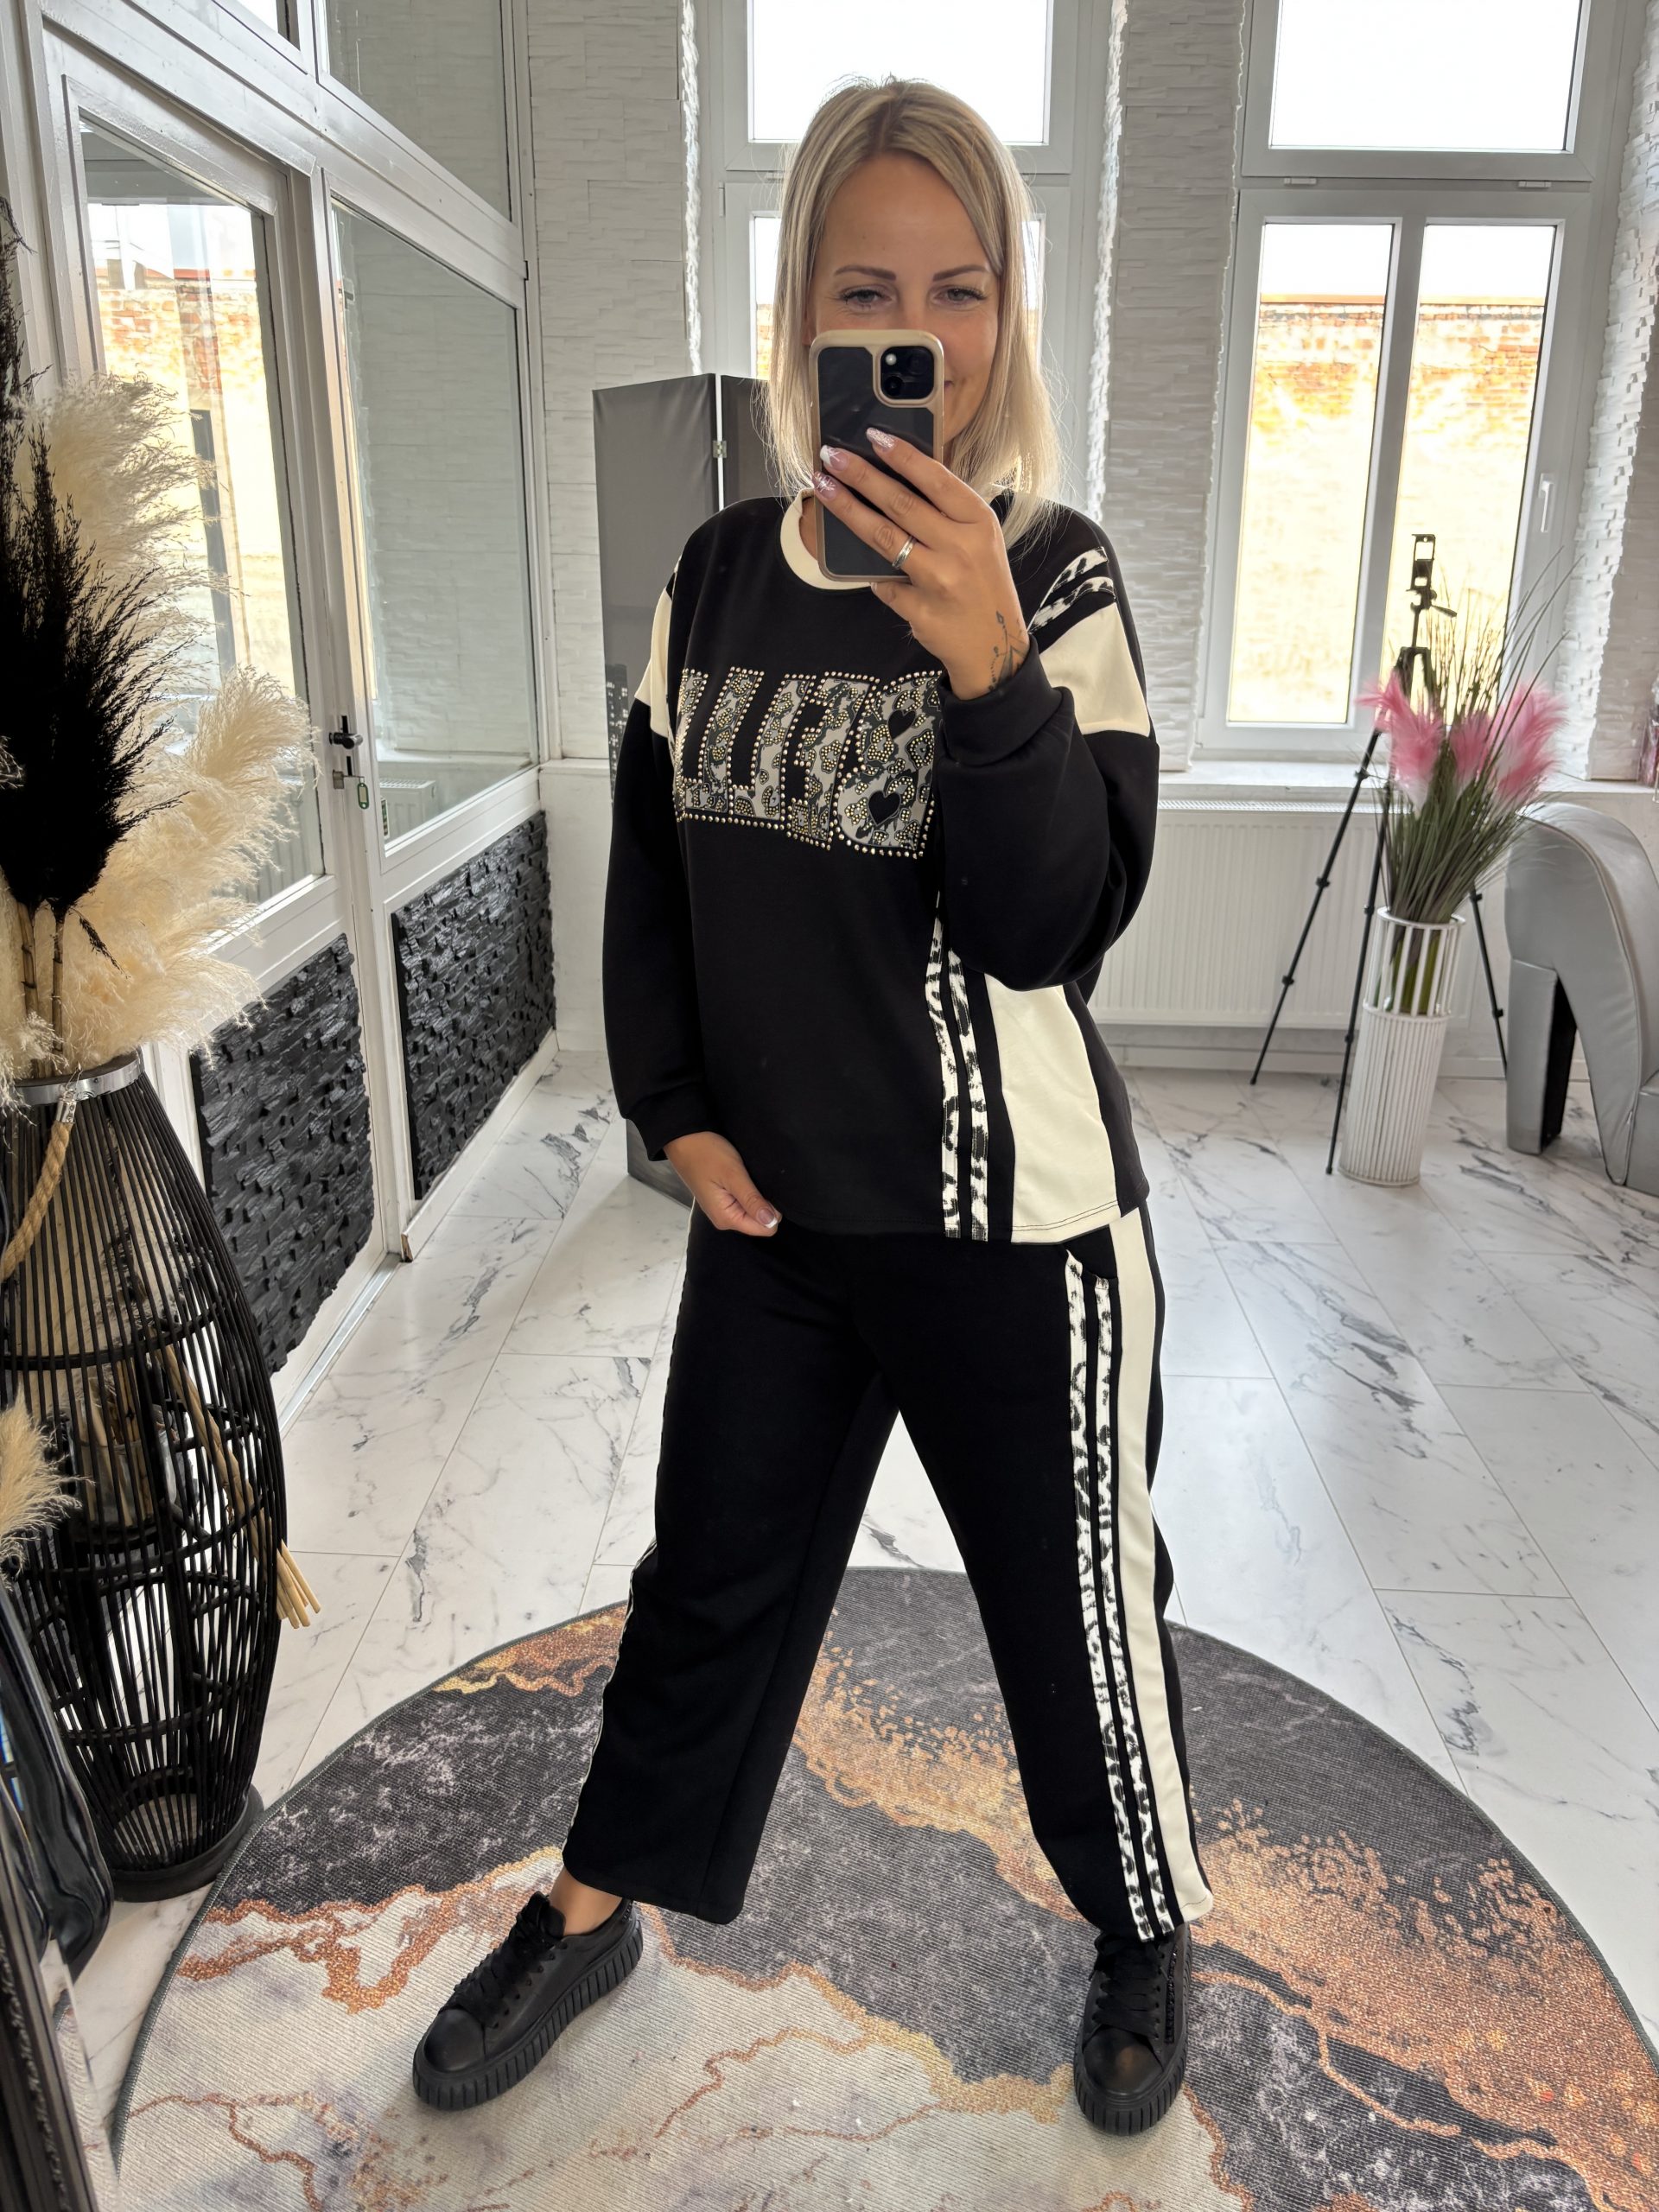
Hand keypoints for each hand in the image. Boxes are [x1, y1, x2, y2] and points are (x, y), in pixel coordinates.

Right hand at [664, 1130, 781, 1234]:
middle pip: (761, 1221)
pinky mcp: (724, 1201)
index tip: (764, 1189)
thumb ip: (752, 1200)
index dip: (772, 1211)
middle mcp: (725, 1219)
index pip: (765, 1228)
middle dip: (764, 1203)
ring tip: (748, 1177)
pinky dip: (750, 1192)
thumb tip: (771, 1222)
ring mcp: (724, 1210)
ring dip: (757, 1196)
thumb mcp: (733, 1175)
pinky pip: (746, 1203)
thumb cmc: (707, 1154)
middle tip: (754, 1180)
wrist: (685, 1140)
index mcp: (727, 1218)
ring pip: (755, 1212)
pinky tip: (744, 1178)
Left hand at [812, 432, 1029, 699]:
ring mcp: (939, 580)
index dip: (901, 455)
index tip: (872, 435)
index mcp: (978, 522)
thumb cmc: (982, 584)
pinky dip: (869, 570)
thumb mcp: (980, 539)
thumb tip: (894, 477)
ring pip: (883, 537)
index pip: (935, 479)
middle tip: (831, 456)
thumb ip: (946, 512)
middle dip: (861, 475)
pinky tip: (856, 559)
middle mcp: (961, 548)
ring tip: (824, 487)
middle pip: (901, 504)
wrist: (993, 645)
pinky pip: (882, 581)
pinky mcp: (919, 609)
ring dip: (847, 508)